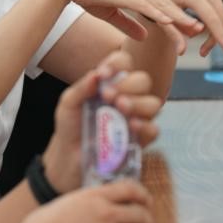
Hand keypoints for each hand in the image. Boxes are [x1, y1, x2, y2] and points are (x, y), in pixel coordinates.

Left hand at [42, 50, 160, 193]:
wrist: (68, 159)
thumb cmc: (70, 127)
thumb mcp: (68, 104)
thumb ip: (81, 88)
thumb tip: (97, 74)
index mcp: (111, 84)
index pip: (124, 64)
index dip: (118, 64)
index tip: (104, 74)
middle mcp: (127, 97)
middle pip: (143, 81)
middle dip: (128, 85)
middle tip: (109, 95)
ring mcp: (135, 118)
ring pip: (153, 103)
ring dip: (138, 103)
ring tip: (120, 107)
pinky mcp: (139, 140)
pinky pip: (154, 130)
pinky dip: (145, 125)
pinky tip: (131, 125)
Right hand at [52, 0, 199, 53]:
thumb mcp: (111, 14)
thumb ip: (128, 25)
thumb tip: (144, 36)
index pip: (161, 6)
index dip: (177, 18)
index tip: (191, 29)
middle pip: (166, 6)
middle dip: (184, 18)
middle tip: (201, 30)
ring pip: (159, 6)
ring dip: (177, 18)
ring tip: (193, 28)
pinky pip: (144, 5)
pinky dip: (158, 13)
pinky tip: (170, 21)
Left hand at [141, 0, 222, 61]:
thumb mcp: (162, 17)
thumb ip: (173, 34)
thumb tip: (182, 51)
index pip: (213, 19)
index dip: (222, 38)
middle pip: (222, 18)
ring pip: (222, 16)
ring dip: (216, 35)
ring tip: (203, 51)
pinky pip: (218, 10)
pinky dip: (213, 25)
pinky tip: (200, 33)